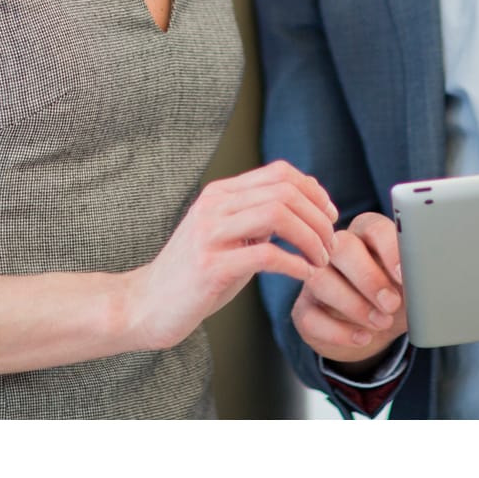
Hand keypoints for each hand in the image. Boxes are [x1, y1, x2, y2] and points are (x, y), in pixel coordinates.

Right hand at [123, 162, 336, 351]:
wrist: (147, 304)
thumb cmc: (194, 275)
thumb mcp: (227, 236)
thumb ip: (256, 219)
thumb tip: (303, 207)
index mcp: (220, 194)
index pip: (279, 172)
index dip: (314, 190)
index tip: (329, 216)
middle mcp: (214, 205)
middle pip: (284, 191)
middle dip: (318, 218)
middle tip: (330, 244)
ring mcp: (209, 234)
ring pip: (277, 215)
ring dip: (310, 239)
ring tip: (320, 260)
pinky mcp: (210, 265)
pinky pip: (266, 255)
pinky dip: (295, 264)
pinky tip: (305, 274)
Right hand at [292, 211, 408, 366]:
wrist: (376, 330)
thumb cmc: (396, 298)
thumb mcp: (412, 287)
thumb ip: (419, 277)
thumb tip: (433, 280)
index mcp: (367, 235)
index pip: (373, 226)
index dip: (389, 249)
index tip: (404, 275)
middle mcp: (337, 250)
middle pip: (342, 247)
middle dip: (368, 278)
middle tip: (392, 304)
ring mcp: (316, 278)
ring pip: (319, 279)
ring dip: (353, 305)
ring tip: (382, 323)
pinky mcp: (305, 309)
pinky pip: (310, 316)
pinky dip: (338, 331)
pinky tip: (364, 338)